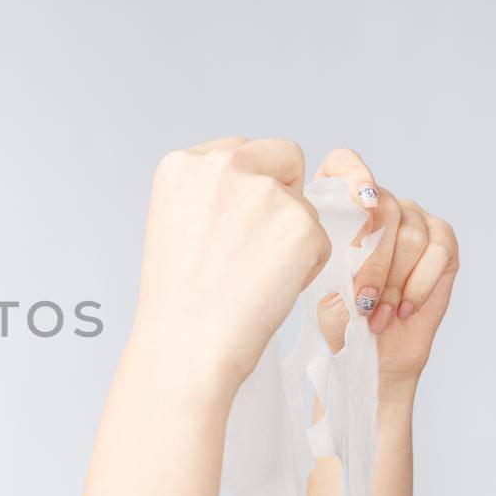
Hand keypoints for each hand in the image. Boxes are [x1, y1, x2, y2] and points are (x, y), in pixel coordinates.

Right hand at [134, 137, 331, 393]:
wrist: (187, 345)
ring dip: (290, 236)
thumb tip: (256, 190)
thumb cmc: (178, 300)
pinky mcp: (301, 225)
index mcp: (182, 164)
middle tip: (258, 245)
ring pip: (303, 203)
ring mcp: (265, 193)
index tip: (233, 224)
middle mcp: (222, 166)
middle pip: (283, 157)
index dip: (247, 187)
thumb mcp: (174, 225)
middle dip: (283, 192)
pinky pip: (321, 238)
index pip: (240, 150)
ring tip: (253, 278)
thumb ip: (211, 194)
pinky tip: (271, 288)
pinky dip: (306, 265)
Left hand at [309, 149, 460, 387]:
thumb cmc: (339, 318)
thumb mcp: (322, 288)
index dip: (354, 173)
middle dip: (373, 263)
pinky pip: (438, 251)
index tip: (363, 202)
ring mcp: (413, 219)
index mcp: (336, 204)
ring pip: (409, 235)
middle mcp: (378, 204)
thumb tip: (355, 248)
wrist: (372, 352)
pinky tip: (403, 309)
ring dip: (393, 283)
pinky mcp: (443, 242)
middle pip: (384, 210)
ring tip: (378, 316)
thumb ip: (333, 260)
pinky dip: (418, 285)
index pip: (342, 164)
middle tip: (363, 302)